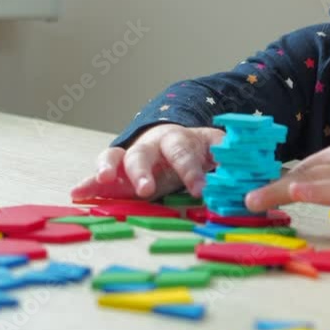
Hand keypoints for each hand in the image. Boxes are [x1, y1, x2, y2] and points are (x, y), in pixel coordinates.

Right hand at [70, 124, 223, 199]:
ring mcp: (134, 155)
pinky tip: (77, 192)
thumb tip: (252, 180)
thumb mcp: (219, 151)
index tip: (200, 190)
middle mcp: (153, 145)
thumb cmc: (201, 150)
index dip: (192, 172)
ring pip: (118, 157)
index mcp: (181, 141)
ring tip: (104, 181)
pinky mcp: (120, 169)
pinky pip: (102, 174)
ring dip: (109, 169)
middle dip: (144, 171)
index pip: (186, 155)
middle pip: (145, 154)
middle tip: (146, 189)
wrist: (179, 136)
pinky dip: (91, 182)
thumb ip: (231, 163)